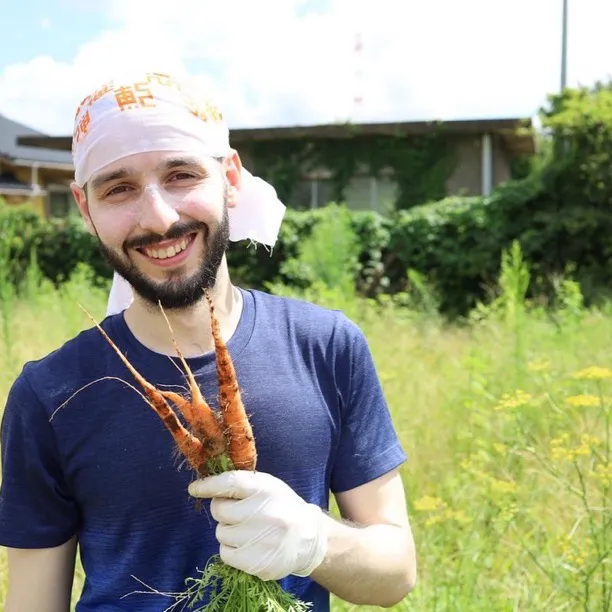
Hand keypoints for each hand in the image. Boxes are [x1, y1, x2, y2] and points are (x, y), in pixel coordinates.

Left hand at [188, 470, 327, 580]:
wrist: (308, 538)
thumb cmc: (281, 507)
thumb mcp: (268, 487)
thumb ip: (242, 484)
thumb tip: (206, 484)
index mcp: (265, 489)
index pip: (230, 483)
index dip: (209, 485)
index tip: (194, 488)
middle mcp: (264, 513)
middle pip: (220, 511)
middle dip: (224, 511)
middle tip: (239, 513)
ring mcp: (260, 539)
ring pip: (221, 533)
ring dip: (229, 531)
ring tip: (249, 530)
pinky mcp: (256, 562)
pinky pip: (225, 553)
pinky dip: (231, 550)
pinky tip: (248, 545)